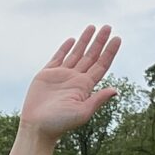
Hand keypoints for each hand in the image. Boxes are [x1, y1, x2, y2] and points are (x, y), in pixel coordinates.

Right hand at [20, 25, 122, 139]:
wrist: (37, 127)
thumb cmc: (60, 123)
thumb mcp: (82, 112)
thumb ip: (97, 99)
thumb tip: (115, 90)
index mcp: (85, 87)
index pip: (101, 65)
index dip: (110, 52)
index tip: (117, 38)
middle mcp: (75, 79)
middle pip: (91, 56)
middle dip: (99, 41)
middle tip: (108, 27)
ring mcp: (61, 76)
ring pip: (76, 53)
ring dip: (85, 40)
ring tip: (93, 27)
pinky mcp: (46, 75)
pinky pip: (58, 57)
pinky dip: (65, 48)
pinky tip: (72, 40)